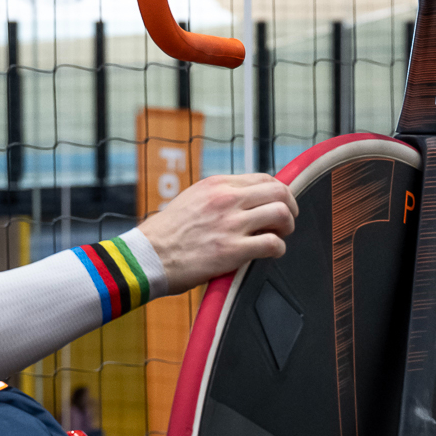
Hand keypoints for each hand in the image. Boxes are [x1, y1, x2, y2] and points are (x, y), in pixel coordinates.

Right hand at [138, 173, 298, 288]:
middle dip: (290, 208)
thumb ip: (218, 197)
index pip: (265, 179)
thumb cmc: (167, 234)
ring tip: (279, 237)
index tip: (278, 205)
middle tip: (285, 223)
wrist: (146, 257)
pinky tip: (270, 254)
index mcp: (217, 184)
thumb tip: (245, 201)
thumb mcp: (192, 200)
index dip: (279, 193)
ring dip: (287, 228)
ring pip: (282, 214)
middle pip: (280, 192)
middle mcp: (226, 199)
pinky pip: (274, 244)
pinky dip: (279, 250)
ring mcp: (231, 224)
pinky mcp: (232, 250)